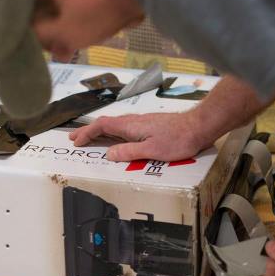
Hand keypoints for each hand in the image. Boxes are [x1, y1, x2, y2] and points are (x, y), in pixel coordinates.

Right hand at [68, 110, 212, 161]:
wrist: (198, 127)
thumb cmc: (178, 139)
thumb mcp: (151, 150)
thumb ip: (129, 152)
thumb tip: (109, 154)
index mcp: (131, 126)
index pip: (102, 126)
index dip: (87, 133)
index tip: (76, 141)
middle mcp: (134, 121)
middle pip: (106, 124)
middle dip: (89, 131)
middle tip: (75, 138)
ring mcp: (143, 122)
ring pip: (116, 125)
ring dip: (101, 131)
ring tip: (92, 139)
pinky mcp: (151, 125)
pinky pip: (125, 127)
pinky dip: (114, 132)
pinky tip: (117, 138)